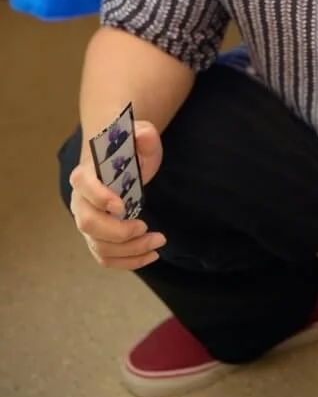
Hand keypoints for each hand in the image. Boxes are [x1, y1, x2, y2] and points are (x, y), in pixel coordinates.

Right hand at [69, 120, 165, 269]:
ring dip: (129, 250)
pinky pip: (106, 258)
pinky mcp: (97, 238)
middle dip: (118, 231)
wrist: (117, 162)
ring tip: (158, 242)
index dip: (100, 197)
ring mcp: (87, 222)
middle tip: (146, 227)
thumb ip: (144, 136)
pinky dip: (128, 262)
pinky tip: (150, 255)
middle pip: (89, 223)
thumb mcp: (140, 135)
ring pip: (99, 246)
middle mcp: (80, 201)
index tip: (123, 206)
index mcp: (86, 173)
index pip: (84, 185)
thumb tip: (144, 136)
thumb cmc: (127, 150)